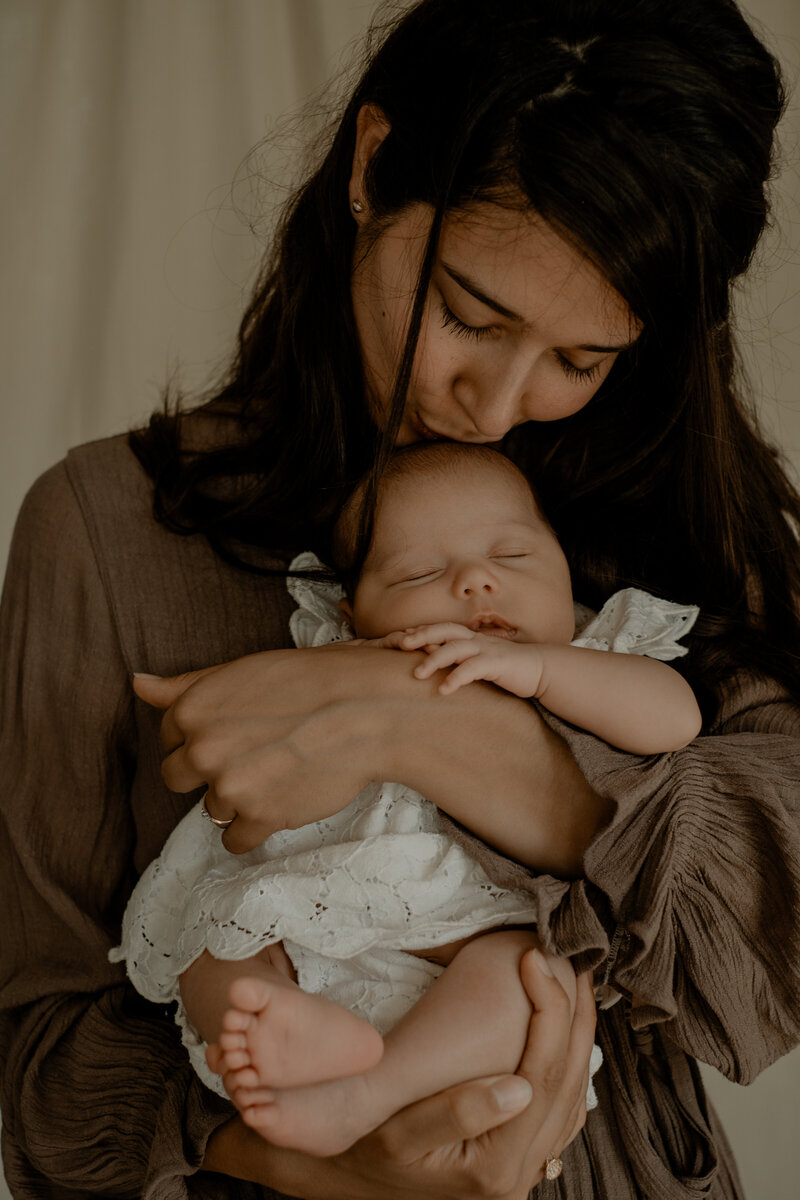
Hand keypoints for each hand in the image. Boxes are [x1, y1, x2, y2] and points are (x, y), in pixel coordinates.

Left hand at [133, 643, 436, 852]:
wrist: (367, 710)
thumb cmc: (310, 681)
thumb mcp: (244, 670)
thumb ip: (186, 685)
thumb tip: (138, 684)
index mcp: (193, 709)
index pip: (170, 735)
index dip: (204, 733)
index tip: (237, 730)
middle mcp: (202, 750)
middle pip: (177, 778)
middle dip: (209, 770)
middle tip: (252, 756)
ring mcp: (228, 788)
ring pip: (211, 808)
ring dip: (238, 798)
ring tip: (278, 772)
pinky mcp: (259, 819)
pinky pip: (235, 841)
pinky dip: (255, 828)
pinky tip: (281, 801)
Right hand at [203, 954, 595, 1197]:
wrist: (347, 1181)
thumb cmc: (363, 1150)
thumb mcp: (398, 1132)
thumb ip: (458, 1112)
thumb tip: (520, 1087)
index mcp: (497, 1165)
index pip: (542, 1078)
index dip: (548, 1013)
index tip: (537, 960)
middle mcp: (522, 1172)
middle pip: (568, 1082)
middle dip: (573, 1014)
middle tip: (572, 958)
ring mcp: (525, 1167)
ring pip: (573, 1094)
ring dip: (578, 1034)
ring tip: (576, 981)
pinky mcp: (517, 1156)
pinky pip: (561, 1106)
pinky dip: (569, 1060)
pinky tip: (564, 1029)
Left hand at [397, 623, 545, 697]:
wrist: (542, 670)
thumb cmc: (507, 669)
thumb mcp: (479, 662)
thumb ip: (460, 660)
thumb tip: (434, 663)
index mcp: (471, 638)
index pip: (441, 629)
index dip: (421, 630)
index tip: (398, 637)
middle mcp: (476, 640)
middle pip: (444, 630)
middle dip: (421, 635)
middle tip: (400, 644)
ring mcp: (487, 650)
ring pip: (455, 648)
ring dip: (434, 659)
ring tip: (417, 675)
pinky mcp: (498, 664)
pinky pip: (473, 668)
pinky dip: (457, 677)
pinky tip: (444, 690)